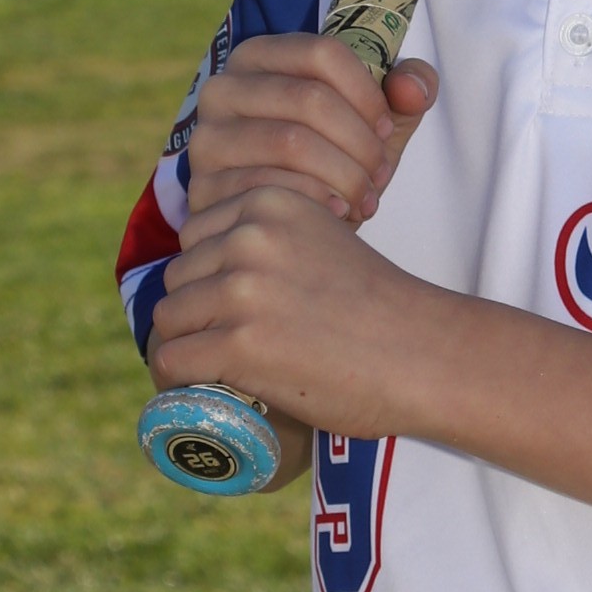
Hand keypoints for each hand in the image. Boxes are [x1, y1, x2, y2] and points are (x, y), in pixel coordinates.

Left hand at [150, 181, 432, 440]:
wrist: (423, 353)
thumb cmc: (380, 306)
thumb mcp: (325, 238)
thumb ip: (278, 237)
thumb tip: (219, 265)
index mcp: (270, 203)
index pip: (195, 235)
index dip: (207, 275)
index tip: (229, 308)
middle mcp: (250, 237)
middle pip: (178, 277)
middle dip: (195, 312)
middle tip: (226, 346)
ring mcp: (242, 290)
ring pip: (168, 318)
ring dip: (183, 346)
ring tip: (211, 370)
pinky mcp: (240, 344)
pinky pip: (171, 360)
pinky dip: (175, 380)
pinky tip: (195, 388)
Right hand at [183, 31, 438, 226]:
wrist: (285, 220)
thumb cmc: (334, 156)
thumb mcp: (373, 119)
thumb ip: (409, 90)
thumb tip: (412, 89)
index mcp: (260, 56)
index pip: (322, 53)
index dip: (367, 93)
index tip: (387, 129)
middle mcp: (222, 88)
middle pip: (310, 99)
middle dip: (360, 142)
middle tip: (381, 175)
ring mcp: (208, 138)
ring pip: (292, 143)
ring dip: (344, 175)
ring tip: (366, 197)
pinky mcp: (204, 188)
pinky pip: (269, 188)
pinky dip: (315, 202)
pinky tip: (338, 214)